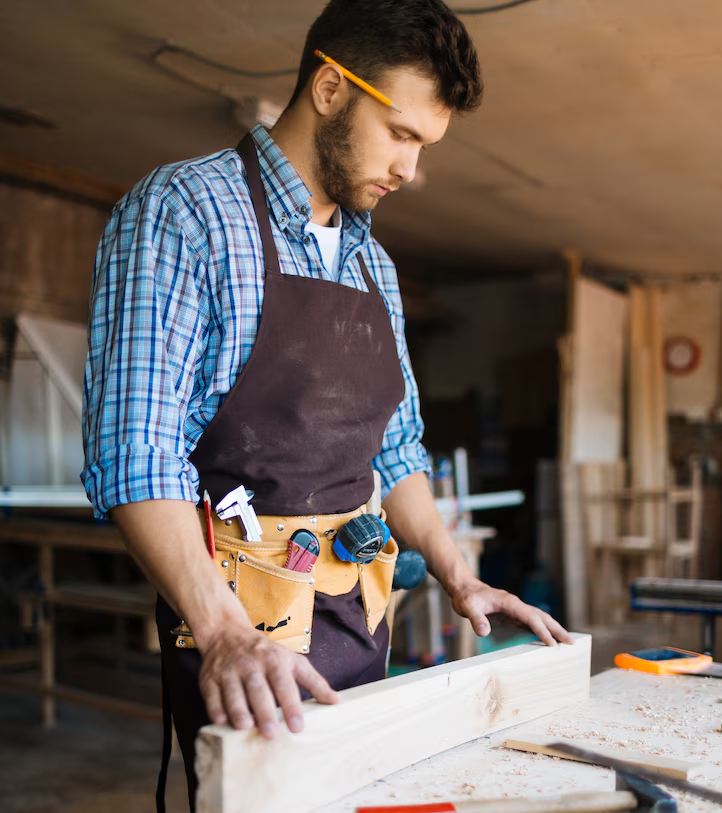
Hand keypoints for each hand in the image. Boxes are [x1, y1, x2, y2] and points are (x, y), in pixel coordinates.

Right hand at [198, 627, 337, 737]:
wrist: (227, 633)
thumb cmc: (266, 653)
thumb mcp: (292, 661)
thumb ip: (314, 682)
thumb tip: (337, 702)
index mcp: (274, 660)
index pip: (284, 683)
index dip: (291, 705)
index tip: (298, 726)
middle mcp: (251, 664)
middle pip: (258, 689)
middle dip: (265, 711)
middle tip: (272, 734)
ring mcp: (229, 670)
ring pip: (233, 691)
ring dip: (238, 710)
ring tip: (245, 728)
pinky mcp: (209, 678)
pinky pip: (212, 694)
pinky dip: (216, 708)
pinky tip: (221, 721)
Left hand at [450, 580, 573, 646]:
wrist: (464, 589)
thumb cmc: (466, 597)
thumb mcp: (468, 608)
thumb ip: (477, 620)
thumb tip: (484, 633)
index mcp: (509, 602)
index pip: (530, 618)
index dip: (541, 631)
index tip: (552, 644)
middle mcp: (515, 605)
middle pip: (541, 617)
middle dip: (557, 629)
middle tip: (572, 642)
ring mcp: (515, 609)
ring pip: (539, 618)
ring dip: (553, 629)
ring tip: (567, 641)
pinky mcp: (512, 615)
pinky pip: (531, 623)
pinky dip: (542, 630)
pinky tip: (548, 638)